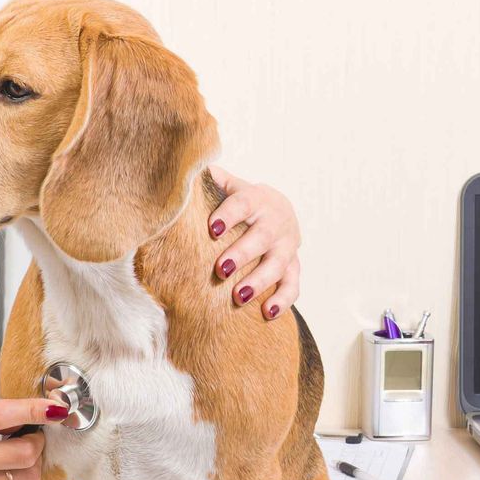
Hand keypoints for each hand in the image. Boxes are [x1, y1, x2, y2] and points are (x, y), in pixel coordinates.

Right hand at [0, 394, 65, 479]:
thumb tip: (27, 418)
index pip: (4, 417)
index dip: (36, 411)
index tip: (56, 408)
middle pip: (24, 454)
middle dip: (38, 440)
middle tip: (34, 431)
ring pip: (26, 477)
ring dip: (33, 460)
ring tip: (20, 448)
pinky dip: (20, 474)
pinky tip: (9, 463)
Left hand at [205, 164, 301, 322]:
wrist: (276, 211)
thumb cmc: (242, 201)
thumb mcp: (228, 185)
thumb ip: (209, 179)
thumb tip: (186, 167)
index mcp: (257, 199)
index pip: (243, 204)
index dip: (229, 215)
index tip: (211, 228)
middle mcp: (276, 222)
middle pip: (262, 237)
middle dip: (243, 253)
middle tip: (222, 269)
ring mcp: (287, 246)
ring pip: (278, 264)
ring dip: (260, 281)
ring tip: (239, 296)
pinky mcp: (293, 266)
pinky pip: (292, 285)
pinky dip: (283, 299)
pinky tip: (267, 312)